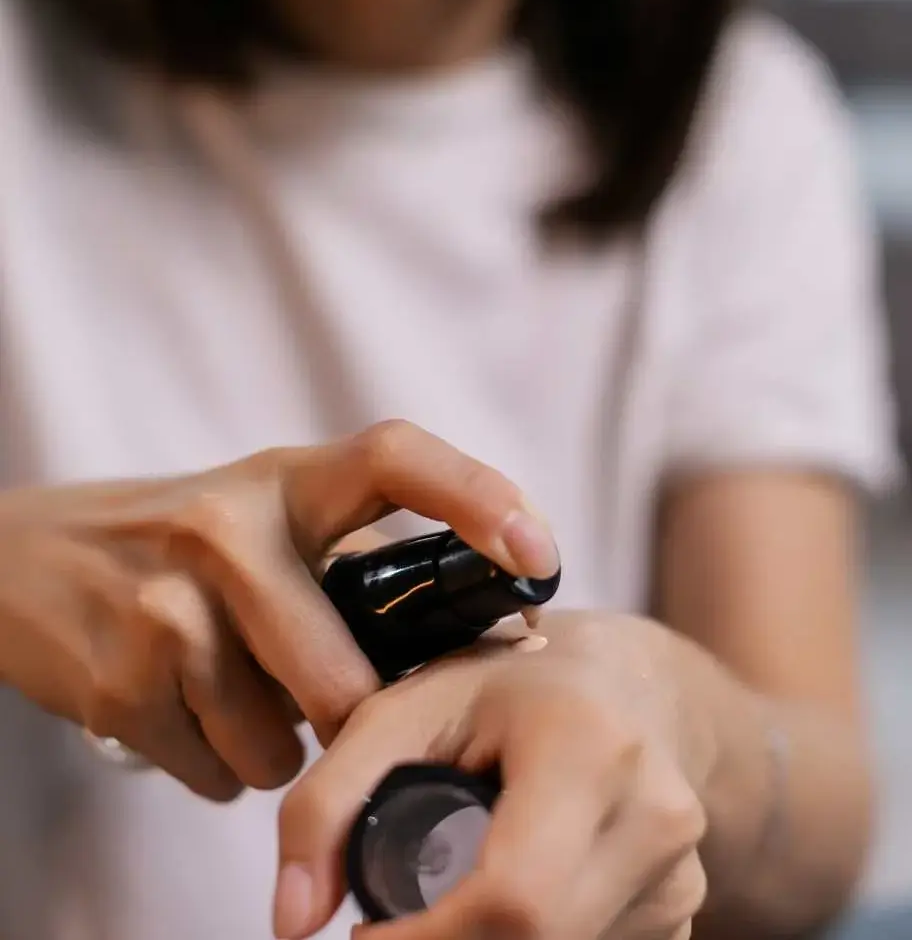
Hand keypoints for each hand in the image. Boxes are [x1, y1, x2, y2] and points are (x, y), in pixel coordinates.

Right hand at [0, 421, 559, 800]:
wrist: (25, 558)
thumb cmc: (187, 543)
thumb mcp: (275, 517)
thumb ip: (368, 561)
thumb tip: (502, 633)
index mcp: (288, 479)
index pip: (397, 457)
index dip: (479, 498)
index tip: (540, 556)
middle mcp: (229, 526)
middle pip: (344, 676)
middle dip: (358, 721)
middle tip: (347, 711)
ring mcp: (168, 603)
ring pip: (279, 744)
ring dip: (279, 745)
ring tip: (240, 690)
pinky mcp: (117, 678)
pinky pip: (218, 773)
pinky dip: (222, 763)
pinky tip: (190, 710)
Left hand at [274, 613, 709, 939]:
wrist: (623, 683)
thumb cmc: (508, 686)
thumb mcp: (406, 708)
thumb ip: (329, 799)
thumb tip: (293, 922)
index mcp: (591, 747)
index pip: (513, 897)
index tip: (363, 935)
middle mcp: (656, 814)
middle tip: (403, 919)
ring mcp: (682, 872)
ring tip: (462, 884)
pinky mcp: (685, 911)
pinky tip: (512, 893)